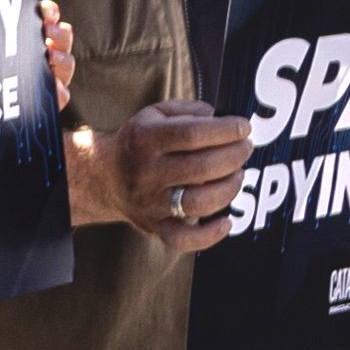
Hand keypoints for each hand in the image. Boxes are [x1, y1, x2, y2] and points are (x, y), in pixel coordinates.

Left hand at [38, 0, 77, 111]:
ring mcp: (56, 76)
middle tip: (47, 30)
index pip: (50, 17)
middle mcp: (52, 54)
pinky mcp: (56, 99)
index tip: (45, 9)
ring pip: (68, 62)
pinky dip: (59, 90)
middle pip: (64, 37)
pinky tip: (52, 85)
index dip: (50, 11)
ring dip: (61, 57)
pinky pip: (64, 95)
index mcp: (39, 36)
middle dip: (58, 31)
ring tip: (49, 55)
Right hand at [73, 97, 243, 254]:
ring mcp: (150, 202)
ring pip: (199, 202)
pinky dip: (209, 236)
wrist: (104, 176)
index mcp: (145, 139)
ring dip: (229, 188)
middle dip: (234, 156)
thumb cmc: (139, 142)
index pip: (192, 134)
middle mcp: (146, 172)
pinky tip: (226, 222)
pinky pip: (182, 239)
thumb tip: (218, 117)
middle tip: (245, 148)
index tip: (242, 128)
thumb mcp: (153, 114)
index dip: (225, 131)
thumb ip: (187, 110)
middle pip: (202, 168)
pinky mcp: (154, 226)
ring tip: (238, 174)